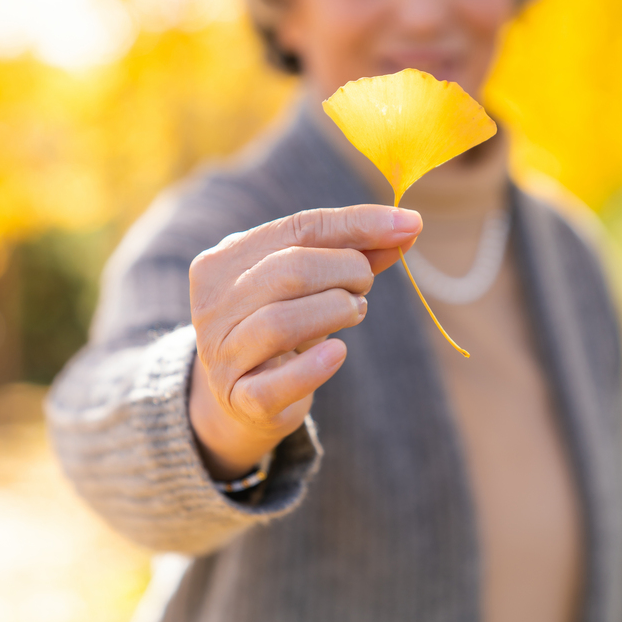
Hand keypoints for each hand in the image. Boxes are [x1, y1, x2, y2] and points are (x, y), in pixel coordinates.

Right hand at [189, 205, 421, 479]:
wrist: (243, 396)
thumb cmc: (284, 323)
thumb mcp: (310, 282)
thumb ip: (352, 253)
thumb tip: (405, 227)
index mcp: (224, 260)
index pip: (298, 228)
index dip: (358, 224)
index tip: (409, 223)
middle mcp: (212, 304)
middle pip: (290, 270)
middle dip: (347, 270)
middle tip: (365, 286)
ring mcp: (221, 354)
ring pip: (281, 322)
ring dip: (336, 310)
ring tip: (355, 311)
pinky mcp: (240, 399)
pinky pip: (278, 383)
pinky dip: (315, 368)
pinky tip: (339, 353)